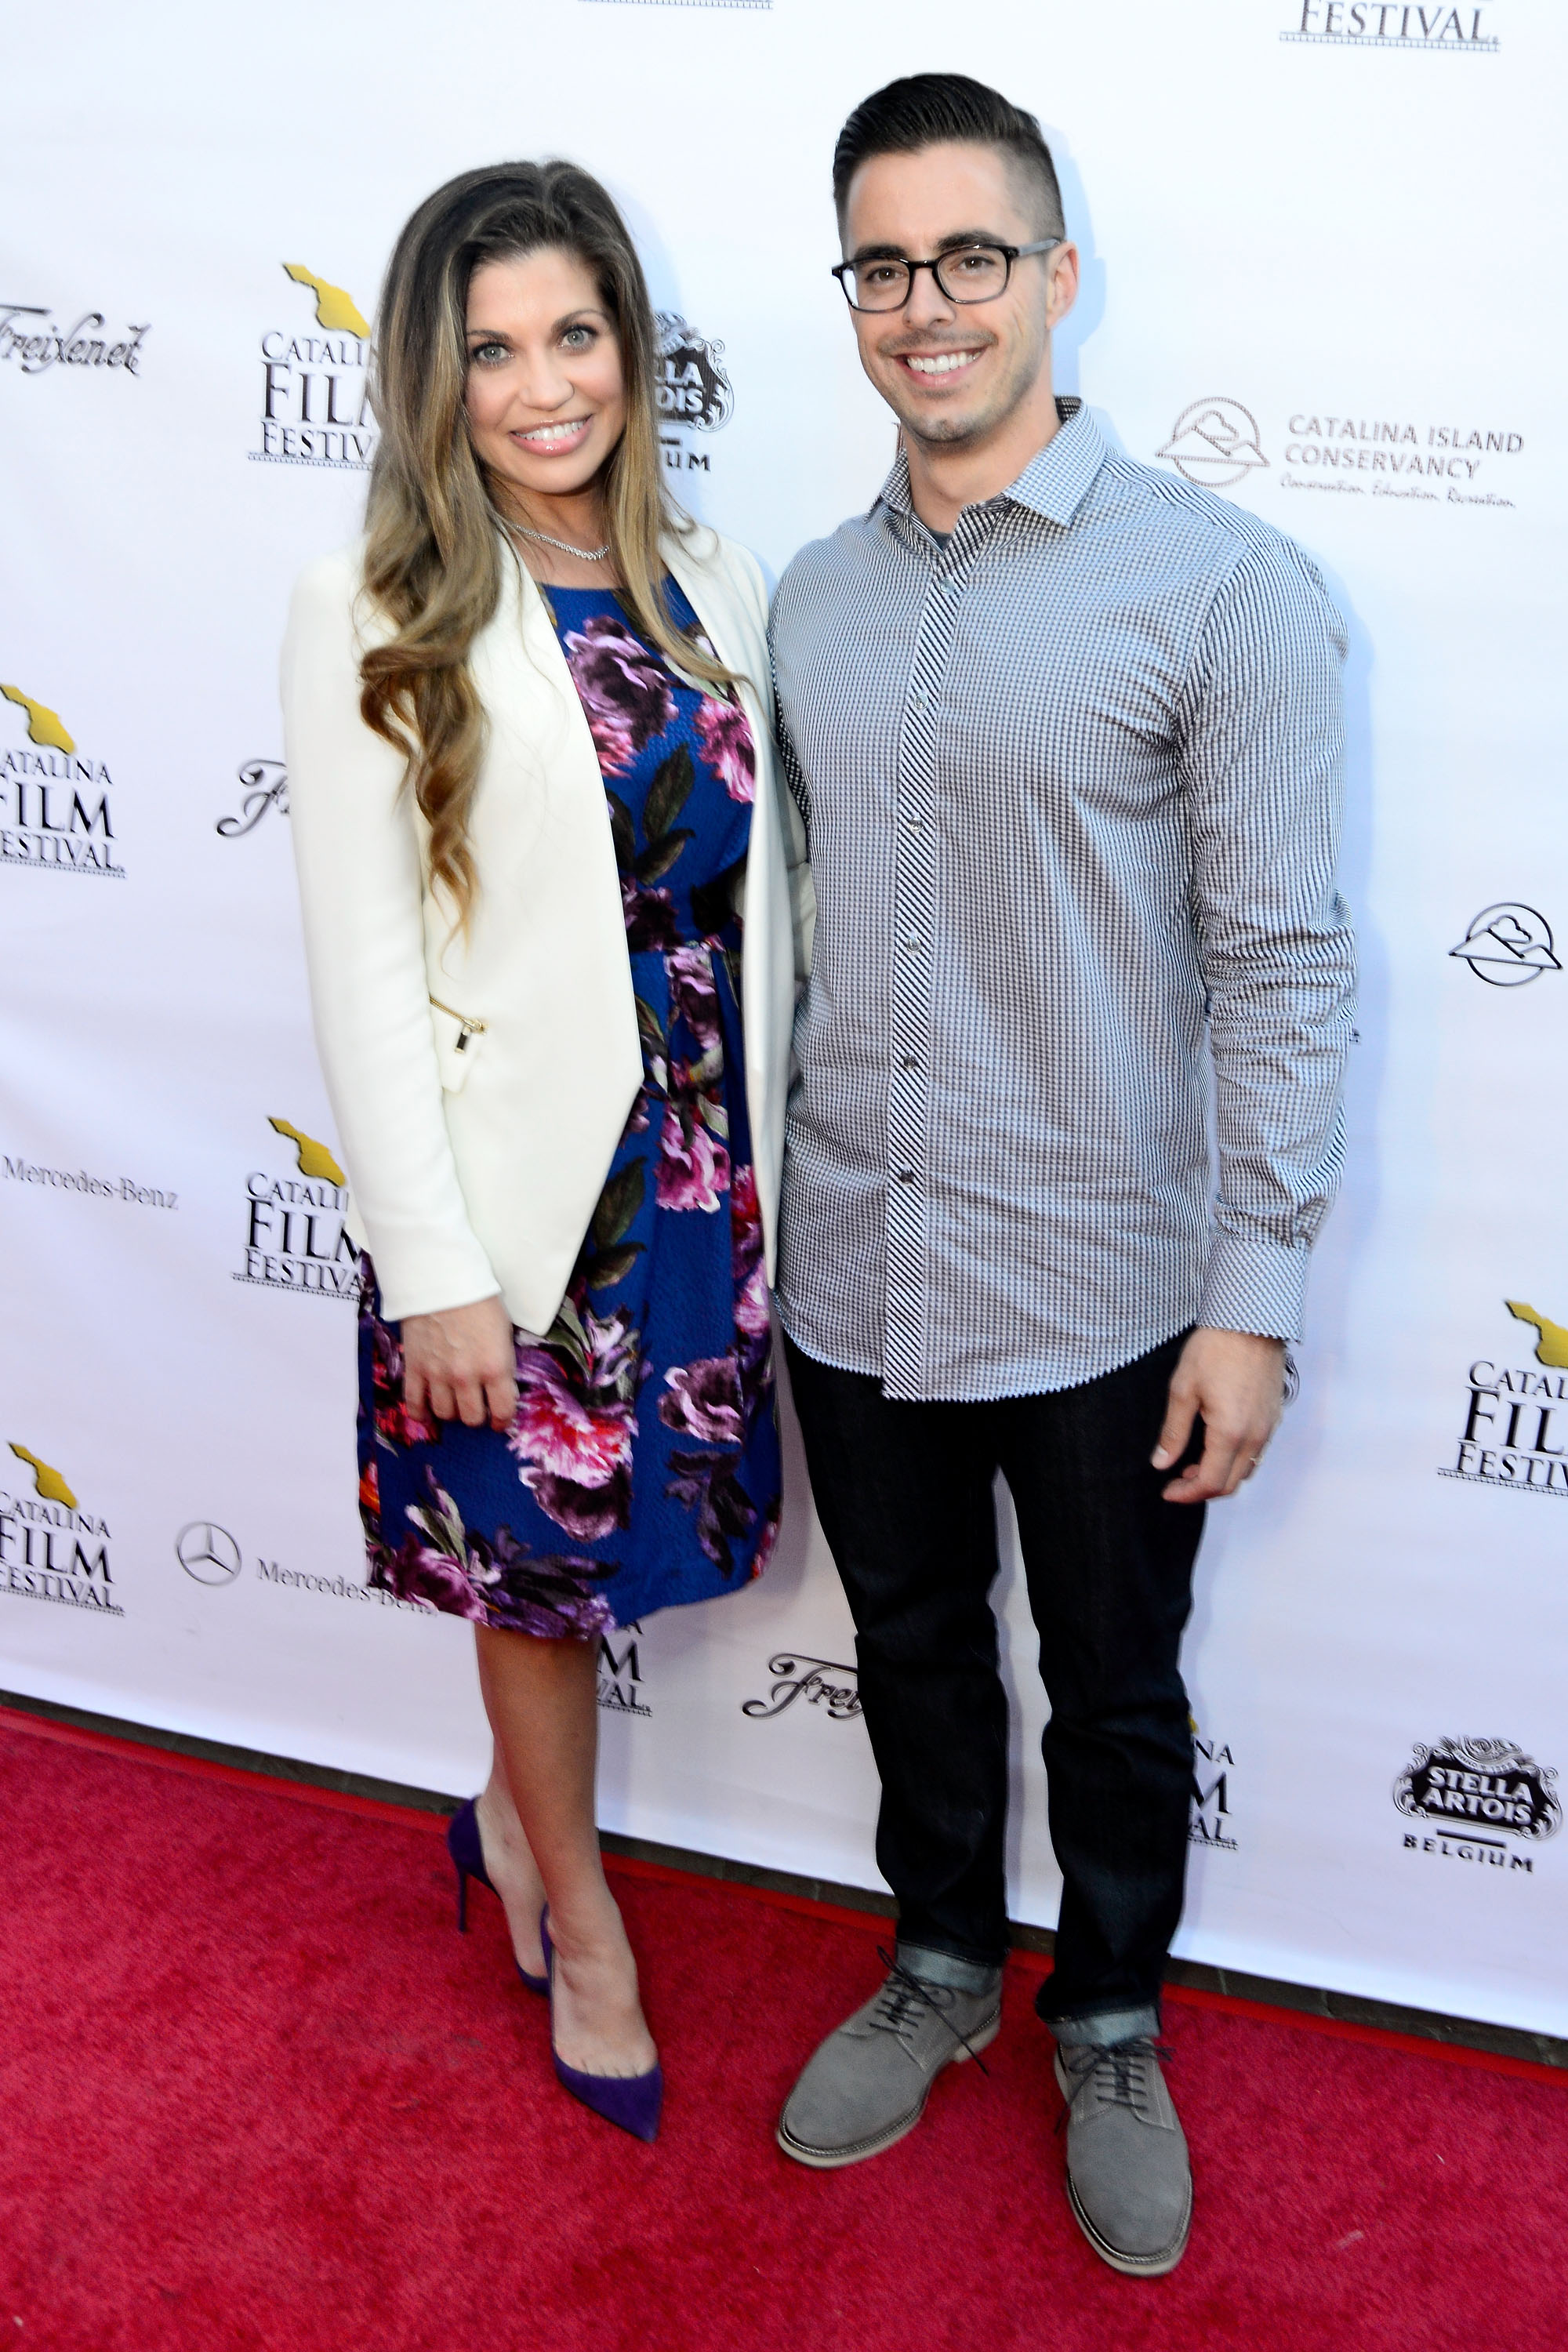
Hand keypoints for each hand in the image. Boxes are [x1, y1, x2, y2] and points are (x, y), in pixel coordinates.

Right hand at [401, 1295, 517, 1429]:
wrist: (441, 1278)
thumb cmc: (479, 1299)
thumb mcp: (503, 1332)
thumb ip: (502, 1364)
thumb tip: (500, 1387)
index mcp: (495, 1367)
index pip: (502, 1412)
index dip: (502, 1420)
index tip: (499, 1419)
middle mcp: (466, 1377)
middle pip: (471, 1418)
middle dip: (477, 1416)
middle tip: (476, 1407)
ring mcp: (437, 1375)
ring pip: (444, 1414)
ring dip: (451, 1412)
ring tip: (454, 1403)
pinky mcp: (414, 1368)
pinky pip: (414, 1403)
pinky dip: (420, 1412)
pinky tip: (426, 1411)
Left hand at [1152, 1329, 1285, 1503]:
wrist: (1250, 1321)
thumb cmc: (1215, 1350)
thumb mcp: (1183, 1390)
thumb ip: (1173, 1432)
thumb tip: (1161, 1463)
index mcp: (1230, 1433)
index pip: (1210, 1482)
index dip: (1186, 1494)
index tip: (1167, 1492)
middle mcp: (1255, 1436)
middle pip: (1231, 1483)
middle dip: (1201, 1489)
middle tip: (1176, 1480)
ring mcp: (1268, 1427)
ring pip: (1246, 1470)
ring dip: (1220, 1475)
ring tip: (1192, 1464)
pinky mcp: (1274, 1417)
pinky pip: (1256, 1452)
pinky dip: (1235, 1460)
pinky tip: (1215, 1446)